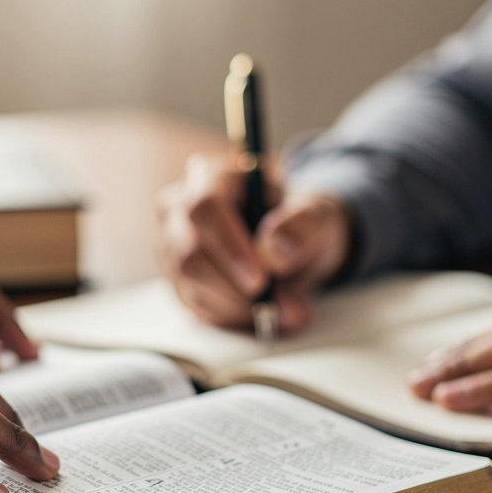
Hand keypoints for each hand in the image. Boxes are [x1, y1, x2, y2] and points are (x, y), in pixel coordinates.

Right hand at [156, 154, 351, 331]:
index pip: (204, 208)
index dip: (229, 247)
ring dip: (236, 306)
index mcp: (213, 176)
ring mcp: (173, 244)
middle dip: (233, 288)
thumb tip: (276, 252)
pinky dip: (230, 316)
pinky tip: (259, 309)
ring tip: (281, 311)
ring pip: (189, 283)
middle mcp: (181, 207)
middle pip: (189, 252)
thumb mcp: (319, 216)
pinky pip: (194, 304)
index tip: (259, 280)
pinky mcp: (176, 277)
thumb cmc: (299, 222)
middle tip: (273, 305)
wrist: (292, 244)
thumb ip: (303, 226)